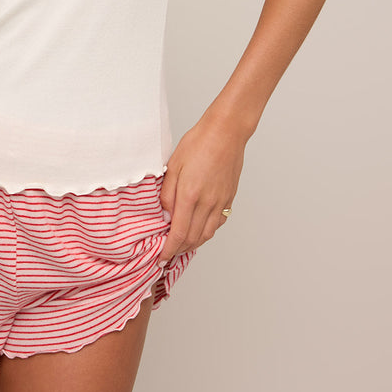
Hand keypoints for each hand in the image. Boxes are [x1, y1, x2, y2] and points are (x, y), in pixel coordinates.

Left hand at [158, 114, 245, 264]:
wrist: (226, 133)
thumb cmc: (198, 143)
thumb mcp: (173, 165)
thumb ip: (167, 193)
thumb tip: (164, 215)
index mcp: (190, 195)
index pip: (178, 233)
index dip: (169, 250)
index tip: (162, 257)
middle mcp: (207, 203)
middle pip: (193, 239)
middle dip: (179, 250)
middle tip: (168, 253)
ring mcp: (220, 202)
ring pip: (207, 234)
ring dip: (193, 244)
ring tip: (181, 244)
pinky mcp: (229, 199)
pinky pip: (217, 223)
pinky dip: (207, 232)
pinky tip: (199, 229)